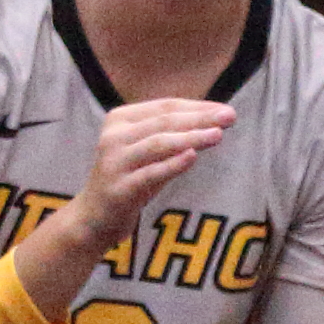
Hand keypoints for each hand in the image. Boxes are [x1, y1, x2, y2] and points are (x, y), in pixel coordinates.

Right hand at [62, 94, 237, 247]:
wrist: (94, 218)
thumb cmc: (129, 179)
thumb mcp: (150, 153)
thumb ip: (175, 136)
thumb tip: (216, 122)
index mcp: (120, 119)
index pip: (165, 106)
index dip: (197, 107)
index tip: (226, 110)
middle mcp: (114, 136)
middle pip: (164, 121)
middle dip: (199, 118)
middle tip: (230, 116)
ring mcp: (114, 162)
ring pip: (157, 143)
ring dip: (190, 138)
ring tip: (218, 135)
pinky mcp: (118, 189)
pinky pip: (150, 174)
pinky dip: (172, 164)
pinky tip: (192, 157)